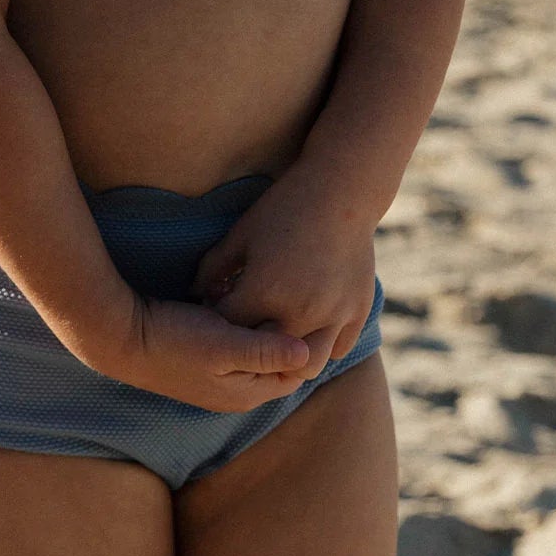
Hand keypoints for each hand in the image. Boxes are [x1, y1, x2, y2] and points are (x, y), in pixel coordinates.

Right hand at [94, 293, 314, 412]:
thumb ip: (264, 351)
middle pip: (278, 363)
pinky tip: (246, 300)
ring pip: (259, 352)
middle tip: (296, 295)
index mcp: (247, 394)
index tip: (309, 305)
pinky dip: (247, 326)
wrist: (121, 337)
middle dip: (288, 333)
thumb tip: (307, 354)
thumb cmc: (173, 340)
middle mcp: (237, 392)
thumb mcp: (222, 345)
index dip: (305, 340)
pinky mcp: (206, 361)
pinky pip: (240, 345)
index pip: (296, 372)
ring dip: (266, 328)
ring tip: (274, 294)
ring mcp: (220, 379)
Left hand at [191, 170, 377, 379]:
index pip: (230, 328)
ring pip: (308, 365)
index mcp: (264, 292)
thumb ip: (213, 268)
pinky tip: (310, 324)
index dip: (221, 319)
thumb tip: (198, 294)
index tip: (221, 308)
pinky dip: (322, 343)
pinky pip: (337, 348)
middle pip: (267, 358)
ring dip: (292, 357)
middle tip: (248, 328)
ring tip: (282, 336)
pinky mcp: (357, 312)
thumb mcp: (242, 234)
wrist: (342, 190)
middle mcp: (299, 312)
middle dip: (254, 347)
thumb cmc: (285, 207)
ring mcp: (333, 316)